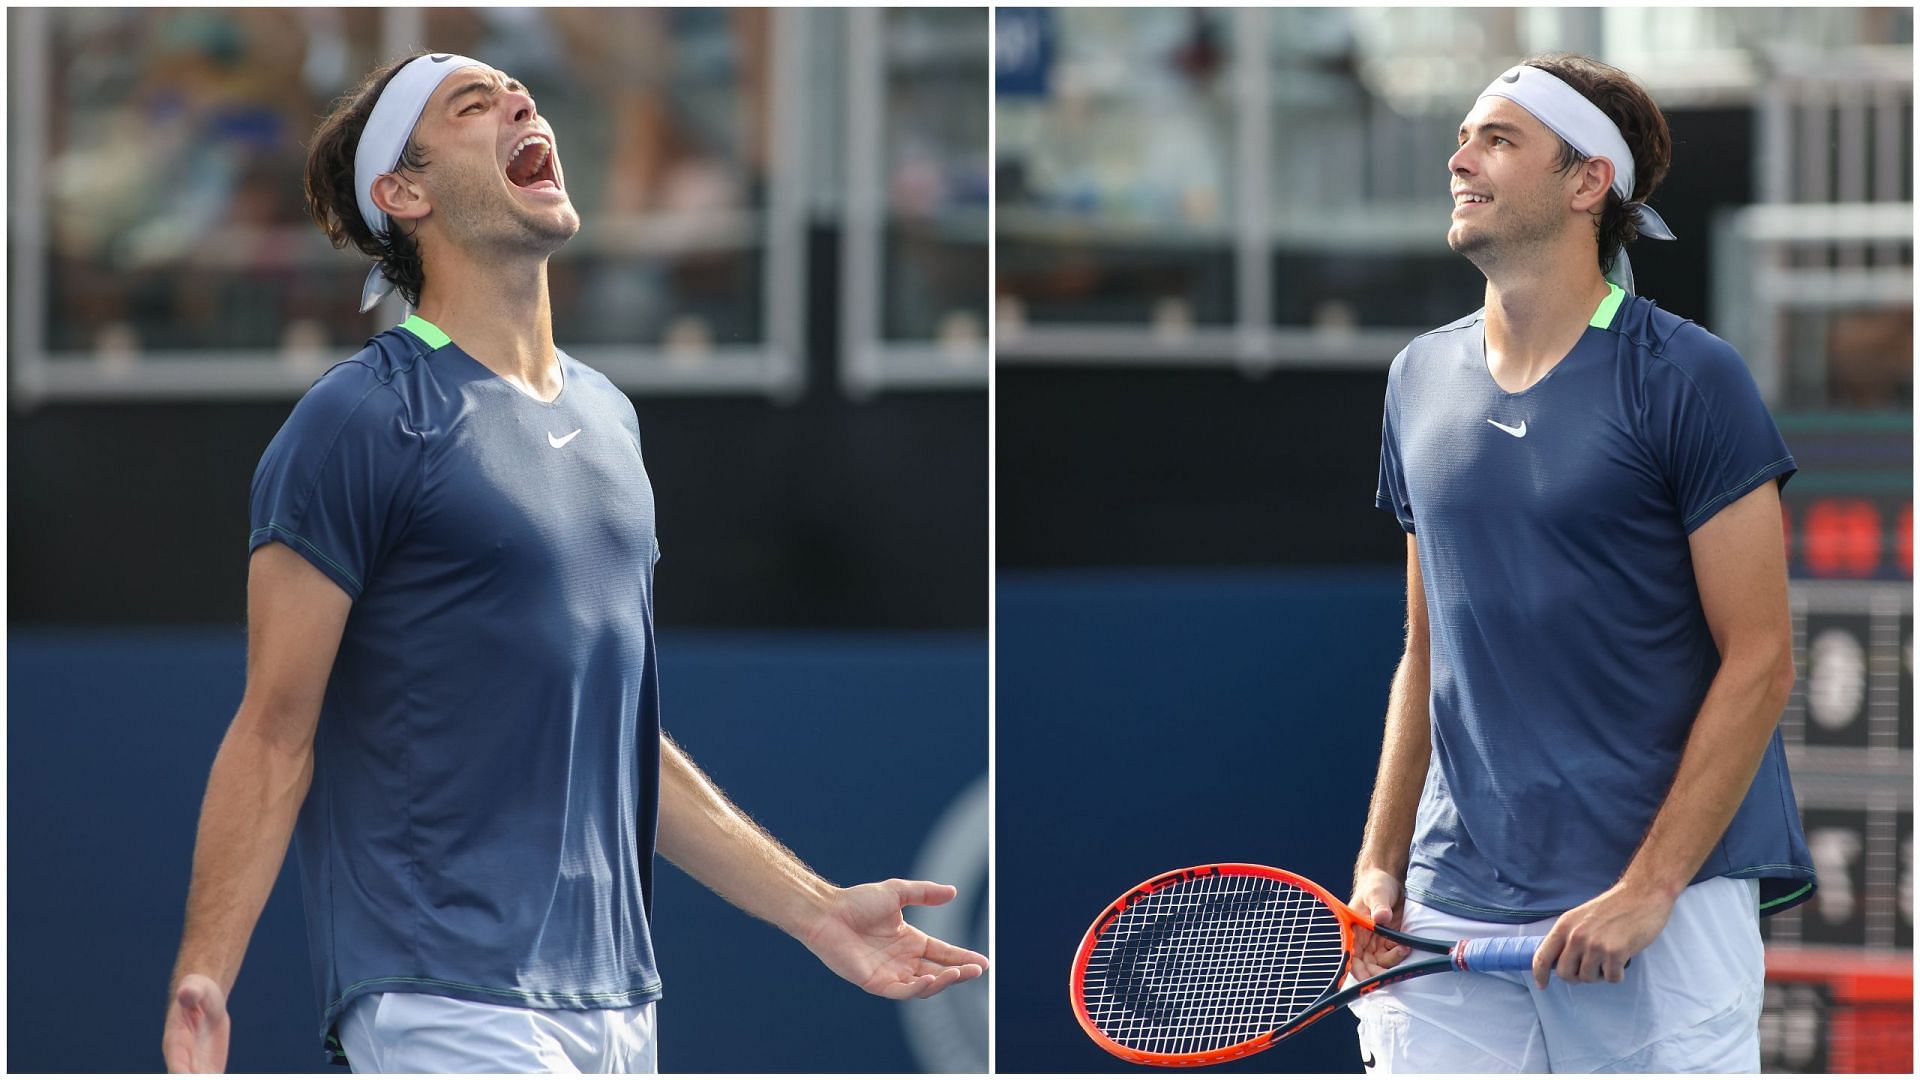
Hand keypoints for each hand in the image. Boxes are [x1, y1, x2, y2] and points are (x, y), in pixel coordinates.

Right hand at [162, 974, 229, 1072]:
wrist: (205, 1002)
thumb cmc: (197, 992)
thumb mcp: (196, 989)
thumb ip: (191, 993)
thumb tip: (186, 991)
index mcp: (175, 1043)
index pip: (176, 1063)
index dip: (181, 1073)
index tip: (186, 1077)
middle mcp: (183, 1060)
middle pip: (186, 1078)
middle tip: (210, 1077)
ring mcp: (195, 1067)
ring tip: (220, 1078)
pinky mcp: (209, 1069)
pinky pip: (213, 1079)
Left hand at [800, 879, 988, 999]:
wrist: (828, 912)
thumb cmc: (857, 901)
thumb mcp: (897, 892)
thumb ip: (925, 893)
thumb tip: (953, 892)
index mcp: (910, 941)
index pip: (943, 953)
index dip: (963, 958)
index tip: (984, 963)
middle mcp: (903, 960)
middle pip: (938, 972)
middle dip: (960, 973)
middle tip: (977, 971)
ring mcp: (890, 974)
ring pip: (924, 986)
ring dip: (943, 982)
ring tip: (958, 973)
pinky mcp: (875, 983)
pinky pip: (902, 991)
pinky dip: (919, 988)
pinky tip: (932, 978)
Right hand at [1348, 868, 1410, 980]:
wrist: (1391, 881)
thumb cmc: (1377, 885)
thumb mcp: (1377, 893)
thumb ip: (1379, 906)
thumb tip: (1381, 918)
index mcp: (1353, 931)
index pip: (1351, 955)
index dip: (1357, 969)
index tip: (1367, 978)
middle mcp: (1363, 940)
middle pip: (1366, 966)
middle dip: (1376, 973)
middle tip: (1389, 976)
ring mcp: (1377, 943)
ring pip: (1381, 964)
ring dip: (1392, 962)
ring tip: (1402, 948)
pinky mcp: (1390, 942)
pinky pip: (1394, 956)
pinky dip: (1399, 955)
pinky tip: (1405, 946)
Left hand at [1532, 879, 1674, 987]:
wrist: (1641, 896)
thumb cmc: (1612, 907)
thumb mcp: (1580, 917)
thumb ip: (1568, 936)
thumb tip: (1558, 961)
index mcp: (1564, 926)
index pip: (1542, 956)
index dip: (1539, 974)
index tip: (1542, 985)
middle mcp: (1576, 936)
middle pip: (1565, 973)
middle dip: (1576, 977)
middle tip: (1589, 969)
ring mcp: (1595, 946)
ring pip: (1588, 978)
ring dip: (1599, 974)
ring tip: (1608, 959)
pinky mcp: (1616, 953)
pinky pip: (1612, 978)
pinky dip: (1617, 974)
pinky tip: (1621, 960)